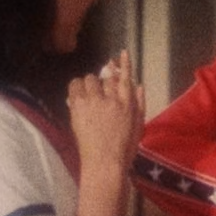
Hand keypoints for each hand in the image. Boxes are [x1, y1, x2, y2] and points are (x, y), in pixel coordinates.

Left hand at [68, 49, 143, 172]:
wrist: (105, 162)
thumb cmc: (124, 149)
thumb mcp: (138, 126)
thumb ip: (140, 104)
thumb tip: (138, 85)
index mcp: (128, 104)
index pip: (126, 77)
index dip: (124, 64)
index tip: (121, 53)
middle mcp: (111, 99)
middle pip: (105, 76)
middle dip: (102, 78)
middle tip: (98, 87)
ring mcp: (94, 101)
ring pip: (89, 79)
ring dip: (88, 83)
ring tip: (86, 93)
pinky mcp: (79, 107)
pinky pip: (75, 88)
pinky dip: (76, 88)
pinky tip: (77, 95)